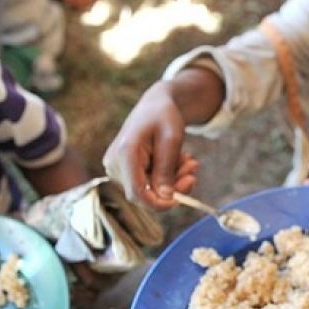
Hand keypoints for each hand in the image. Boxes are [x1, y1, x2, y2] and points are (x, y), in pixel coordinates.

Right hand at [102, 82, 199, 209]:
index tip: (180, 200)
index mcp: (125, 152)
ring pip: (149, 189)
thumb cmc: (164, 116)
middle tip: (193, 171)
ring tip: (189, 161)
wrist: (156, 105)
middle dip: (173, 186)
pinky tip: (179, 160)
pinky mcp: (125, 171)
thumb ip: (167, 169)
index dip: (159, 203)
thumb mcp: (172, 139)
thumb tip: (166, 198)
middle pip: (145, 193)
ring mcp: (118, 168)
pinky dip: (167, 176)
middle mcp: (115, 163)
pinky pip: (149, 183)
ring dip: (173, 179)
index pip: (137, 192)